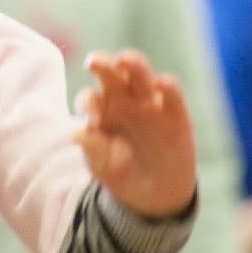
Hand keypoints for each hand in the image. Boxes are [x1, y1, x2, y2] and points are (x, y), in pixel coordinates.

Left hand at [74, 50, 196, 217]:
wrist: (156, 192)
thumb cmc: (122, 173)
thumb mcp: (104, 166)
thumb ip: (92, 149)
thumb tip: (76, 132)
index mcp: (100, 109)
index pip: (89, 97)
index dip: (87, 104)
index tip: (91, 122)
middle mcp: (122, 98)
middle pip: (111, 72)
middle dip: (102, 63)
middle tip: (94, 62)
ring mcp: (149, 101)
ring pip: (140, 73)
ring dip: (134, 63)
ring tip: (125, 60)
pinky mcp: (175, 110)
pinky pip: (172, 92)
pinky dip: (167, 86)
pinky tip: (161, 85)